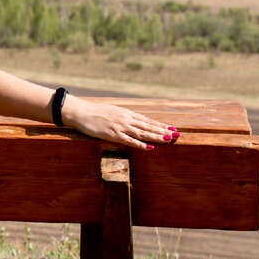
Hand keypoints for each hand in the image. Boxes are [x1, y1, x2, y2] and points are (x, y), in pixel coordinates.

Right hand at [61, 97, 179, 149]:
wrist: (80, 112)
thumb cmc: (93, 112)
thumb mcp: (110, 111)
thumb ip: (120, 116)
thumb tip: (128, 119)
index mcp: (126, 113)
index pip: (147, 120)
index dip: (160, 125)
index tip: (171, 128)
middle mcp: (126, 119)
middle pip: (148, 126)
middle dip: (163, 130)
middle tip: (177, 134)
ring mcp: (120, 127)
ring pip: (142, 133)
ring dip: (156, 136)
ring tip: (169, 139)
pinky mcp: (113, 134)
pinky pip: (130, 141)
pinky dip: (141, 144)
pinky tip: (150, 147)